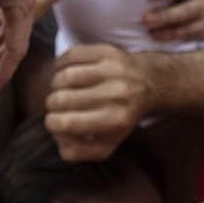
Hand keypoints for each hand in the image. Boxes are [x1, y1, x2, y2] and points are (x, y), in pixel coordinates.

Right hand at [43, 44, 152, 161]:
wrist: (151, 84)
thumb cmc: (121, 116)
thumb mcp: (107, 144)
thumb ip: (78, 151)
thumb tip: (57, 138)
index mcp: (116, 119)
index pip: (64, 123)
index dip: (52, 124)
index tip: (56, 121)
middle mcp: (118, 93)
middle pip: (59, 99)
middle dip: (52, 104)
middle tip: (59, 105)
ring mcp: (114, 69)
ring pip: (63, 76)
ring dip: (55, 84)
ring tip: (62, 89)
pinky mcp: (109, 51)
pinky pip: (70, 55)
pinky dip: (61, 64)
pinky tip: (66, 72)